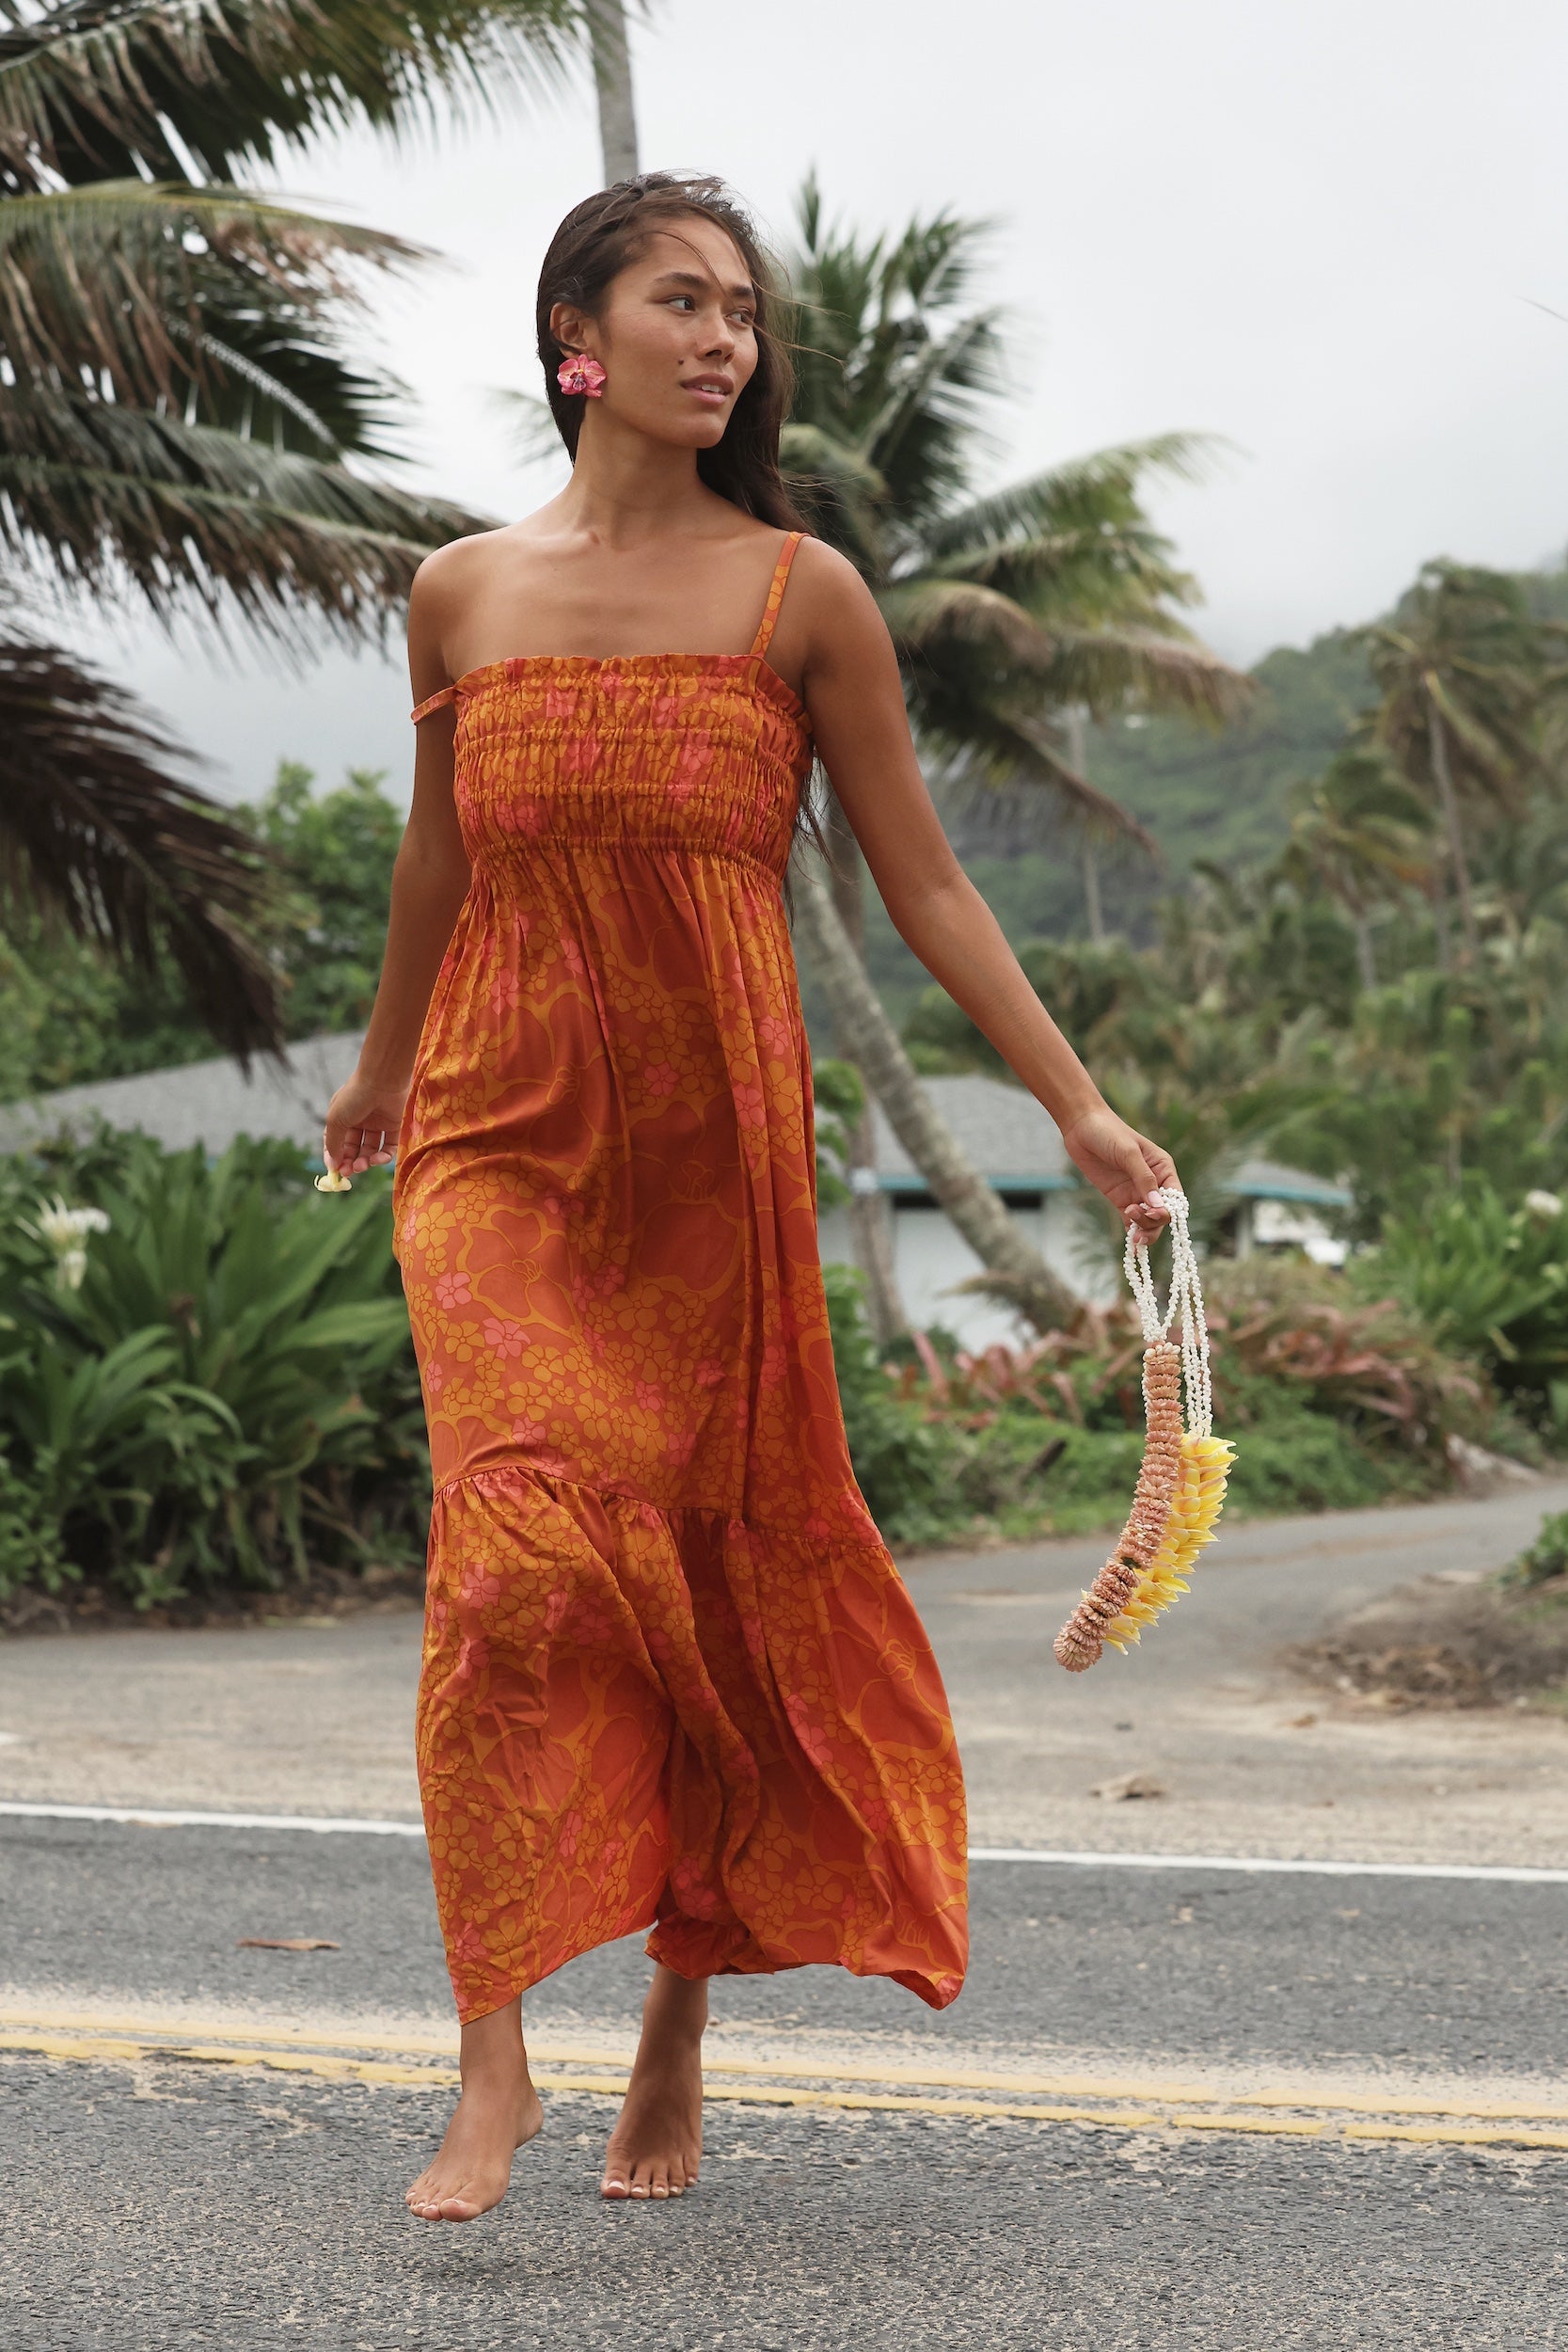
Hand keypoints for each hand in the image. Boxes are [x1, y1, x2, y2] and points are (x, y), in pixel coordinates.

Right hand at [322, 1070, 408, 1178]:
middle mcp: (359, 1121)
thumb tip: (332, 1165)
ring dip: (365, 1161)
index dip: (335, 1157)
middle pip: (353, 1149)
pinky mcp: (394, 1125)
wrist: (382, 1079)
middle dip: (350, 1162)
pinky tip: (378, 1159)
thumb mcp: (336, 1120)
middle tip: (350, 1172)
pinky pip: (388, 1147)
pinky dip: (383, 1156)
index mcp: (342, 1117)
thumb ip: (333, 1143)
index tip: (336, 1171)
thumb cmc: (355, 1096)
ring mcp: (377, 1123)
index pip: (336, 1143)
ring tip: (362, 1166)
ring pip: (370, 1150)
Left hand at [1059, 1105, 1180, 1238]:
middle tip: (1135, 1223)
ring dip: (1144, 1230)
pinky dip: (1132, 1233)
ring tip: (1132, 1236)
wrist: (1082, 1126)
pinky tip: (1131, 1245)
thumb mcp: (1129, 1153)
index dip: (1168, 1211)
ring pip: (1148, 1220)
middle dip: (1153, 1223)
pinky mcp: (1119, 1199)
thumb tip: (1158, 1206)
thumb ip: (1144, 1179)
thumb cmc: (1109, 1132)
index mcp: (1163, 1169)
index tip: (1152, 1214)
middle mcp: (1153, 1183)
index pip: (1175, 1198)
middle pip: (1162, 1213)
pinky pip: (1130, 1221)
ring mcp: (1136, 1193)